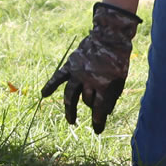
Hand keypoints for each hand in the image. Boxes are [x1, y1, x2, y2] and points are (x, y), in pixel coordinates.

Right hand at [41, 2, 140, 132]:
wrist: (109, 35)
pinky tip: (44, 95)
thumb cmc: (118, 58)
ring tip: (71, 120)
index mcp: (104, 83)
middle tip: (84, 123)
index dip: (98, 120)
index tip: (97, 130)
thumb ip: (113, 95)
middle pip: (87, 101)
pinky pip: (59, 77)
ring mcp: (78, 73)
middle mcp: (89, 80)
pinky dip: (50, 85)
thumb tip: (107, 112)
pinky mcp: (71, 65)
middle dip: (87, 112)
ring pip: (71, 95)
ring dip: (70, 108)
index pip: (99, 108)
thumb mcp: (121, 78)